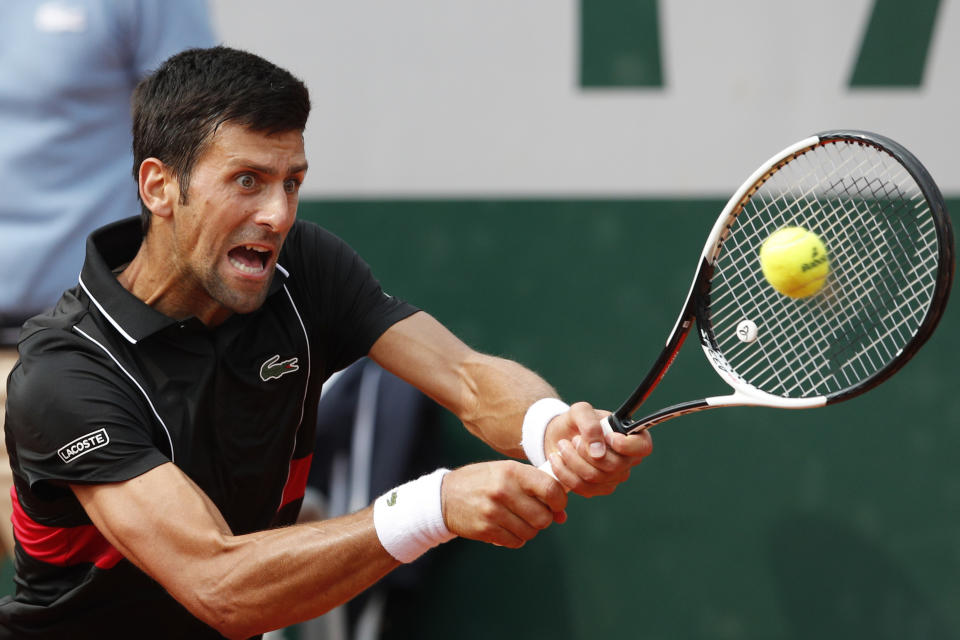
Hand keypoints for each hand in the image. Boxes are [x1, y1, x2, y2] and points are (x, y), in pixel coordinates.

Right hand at [441, 460, 567, 547]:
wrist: (444, 496)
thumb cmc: (482, 482)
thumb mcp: (506, 473)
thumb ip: (535, 488)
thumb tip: (562, 515)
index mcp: (512, 471)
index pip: (550, 489)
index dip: (559, 501)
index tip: (557, 506)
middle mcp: (503, 490)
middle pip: (543, 517)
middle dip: (544, 519)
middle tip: (534, 514)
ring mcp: (493, 511)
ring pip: (530, 532)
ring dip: (529, 529)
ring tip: (517, 520)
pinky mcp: (485, 529)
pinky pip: (515, 542)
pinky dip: (515, 538)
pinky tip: (506, 527)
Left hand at [543, 401, 652, 496]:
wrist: (559, 436)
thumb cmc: (576, 422)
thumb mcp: (580, 411)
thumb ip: (590, 424)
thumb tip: (598, 453)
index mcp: (631, 437)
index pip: (643, 447)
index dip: (627, 445)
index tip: (608, 436)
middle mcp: (627, 460)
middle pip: (614, 466)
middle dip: (587, 452)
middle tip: (573, 439)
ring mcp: (614, 477)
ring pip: (595, 478)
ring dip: (572, 461)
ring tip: (562, 446)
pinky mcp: (597, 489)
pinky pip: (583, 488)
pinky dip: (565, 473)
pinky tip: (556, 460)